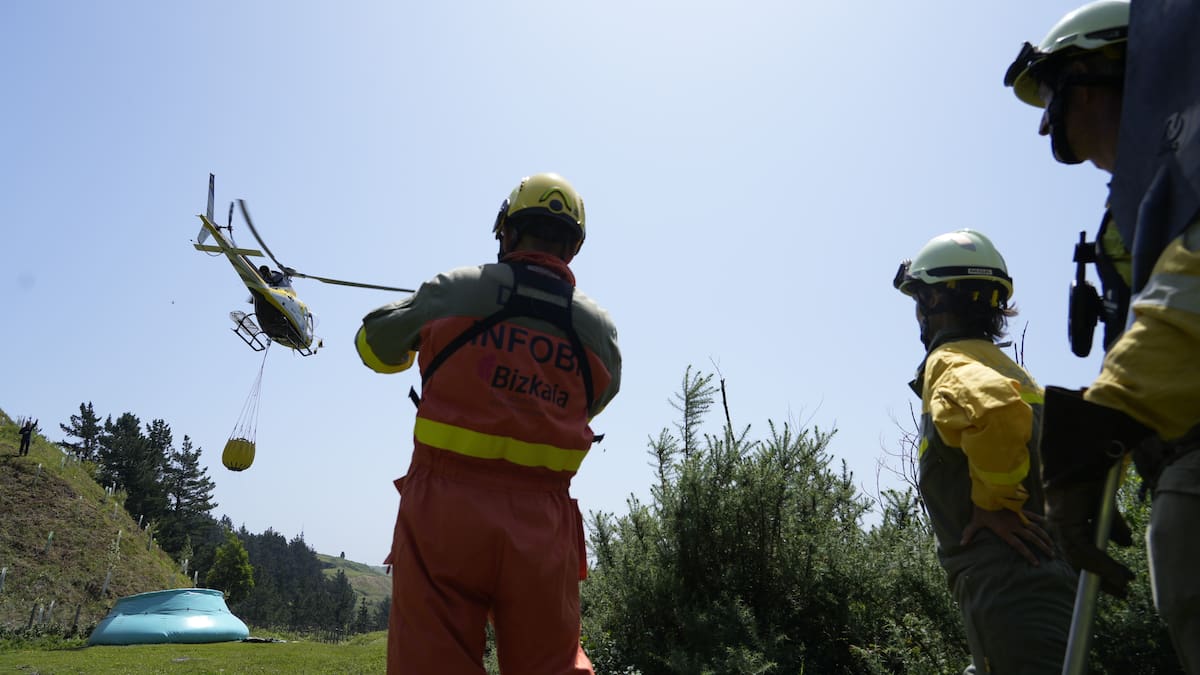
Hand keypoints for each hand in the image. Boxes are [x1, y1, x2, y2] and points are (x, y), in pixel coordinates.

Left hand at [960, 505, 1054, 565]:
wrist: (989, 493)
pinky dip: (1038, 518)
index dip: (1029, 555)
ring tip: (1052, 544)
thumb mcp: (975, 522)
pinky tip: (1046, 522)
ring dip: (1045, 536)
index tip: (1037, 563)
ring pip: (1036, 528)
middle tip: (1052, 555)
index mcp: (1005, 532)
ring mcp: (1019, 517)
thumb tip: (961, 544)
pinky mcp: (1020, 509)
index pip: (1020, 546)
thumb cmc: (981, 509)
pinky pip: (1031, 515)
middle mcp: (1015, 526)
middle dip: (1043, 547)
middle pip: (1032, 538)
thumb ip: (970, 533)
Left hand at [1044, 478, 1134, 597]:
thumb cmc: (1087, 486)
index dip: (1098, 573)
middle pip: (1080, 564)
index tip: (1115, 586)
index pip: (1082, 558)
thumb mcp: (1105, 513)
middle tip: (1121, 593)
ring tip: (1123, 582)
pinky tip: (1116, 572)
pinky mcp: (1064, 527)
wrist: (1078, 468)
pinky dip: (1101, 563)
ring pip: (1083, 560)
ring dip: (1105, 574)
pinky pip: (1084, 551)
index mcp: (1068, 530)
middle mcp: (1061, 533)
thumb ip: (1114, 529)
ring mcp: (1060, 530)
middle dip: (1101, 581)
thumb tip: (1127, 544)